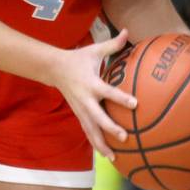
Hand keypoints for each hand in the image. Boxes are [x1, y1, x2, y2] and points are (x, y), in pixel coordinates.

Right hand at [49, 29, 137, 159]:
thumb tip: (128, 31)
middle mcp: (86, 100)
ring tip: (114, 158)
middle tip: (125, 137)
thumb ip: (113, 44)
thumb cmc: (78, 59)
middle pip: (98, 118)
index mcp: (91, 83)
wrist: (54, 69)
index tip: (135, 104)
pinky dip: (96, 144)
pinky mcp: (78, 116)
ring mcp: (80, 110)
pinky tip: (107, 155)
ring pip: (91, 131)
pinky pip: (88, 132)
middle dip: (111, 128)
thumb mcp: (94, 50)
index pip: (108, 92)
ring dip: (102, 144)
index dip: (121, 98)